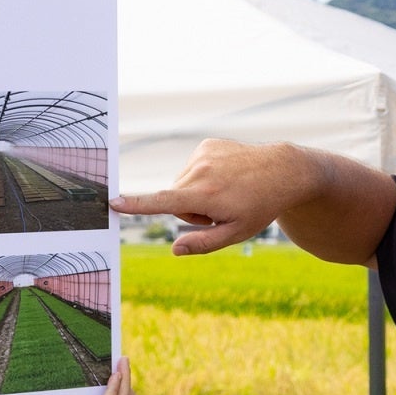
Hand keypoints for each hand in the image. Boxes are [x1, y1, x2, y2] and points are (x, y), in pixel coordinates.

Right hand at [112, 141, 316, 255]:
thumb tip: (175, 250)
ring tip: (226, 190)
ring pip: (182, 184)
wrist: (282, 171)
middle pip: (174, 199)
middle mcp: (200, 171)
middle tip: (221, 208)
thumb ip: (203, 244)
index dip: (137, 205)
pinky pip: (192, 168)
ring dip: (197, 192)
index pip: (164, 202)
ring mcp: (203, 154)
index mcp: (205, 195)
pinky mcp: (206, 144)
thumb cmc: (259, 207)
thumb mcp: (236, 233)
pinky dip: (203, 175)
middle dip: (190, 209)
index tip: (113, 202)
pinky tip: (226, 175)